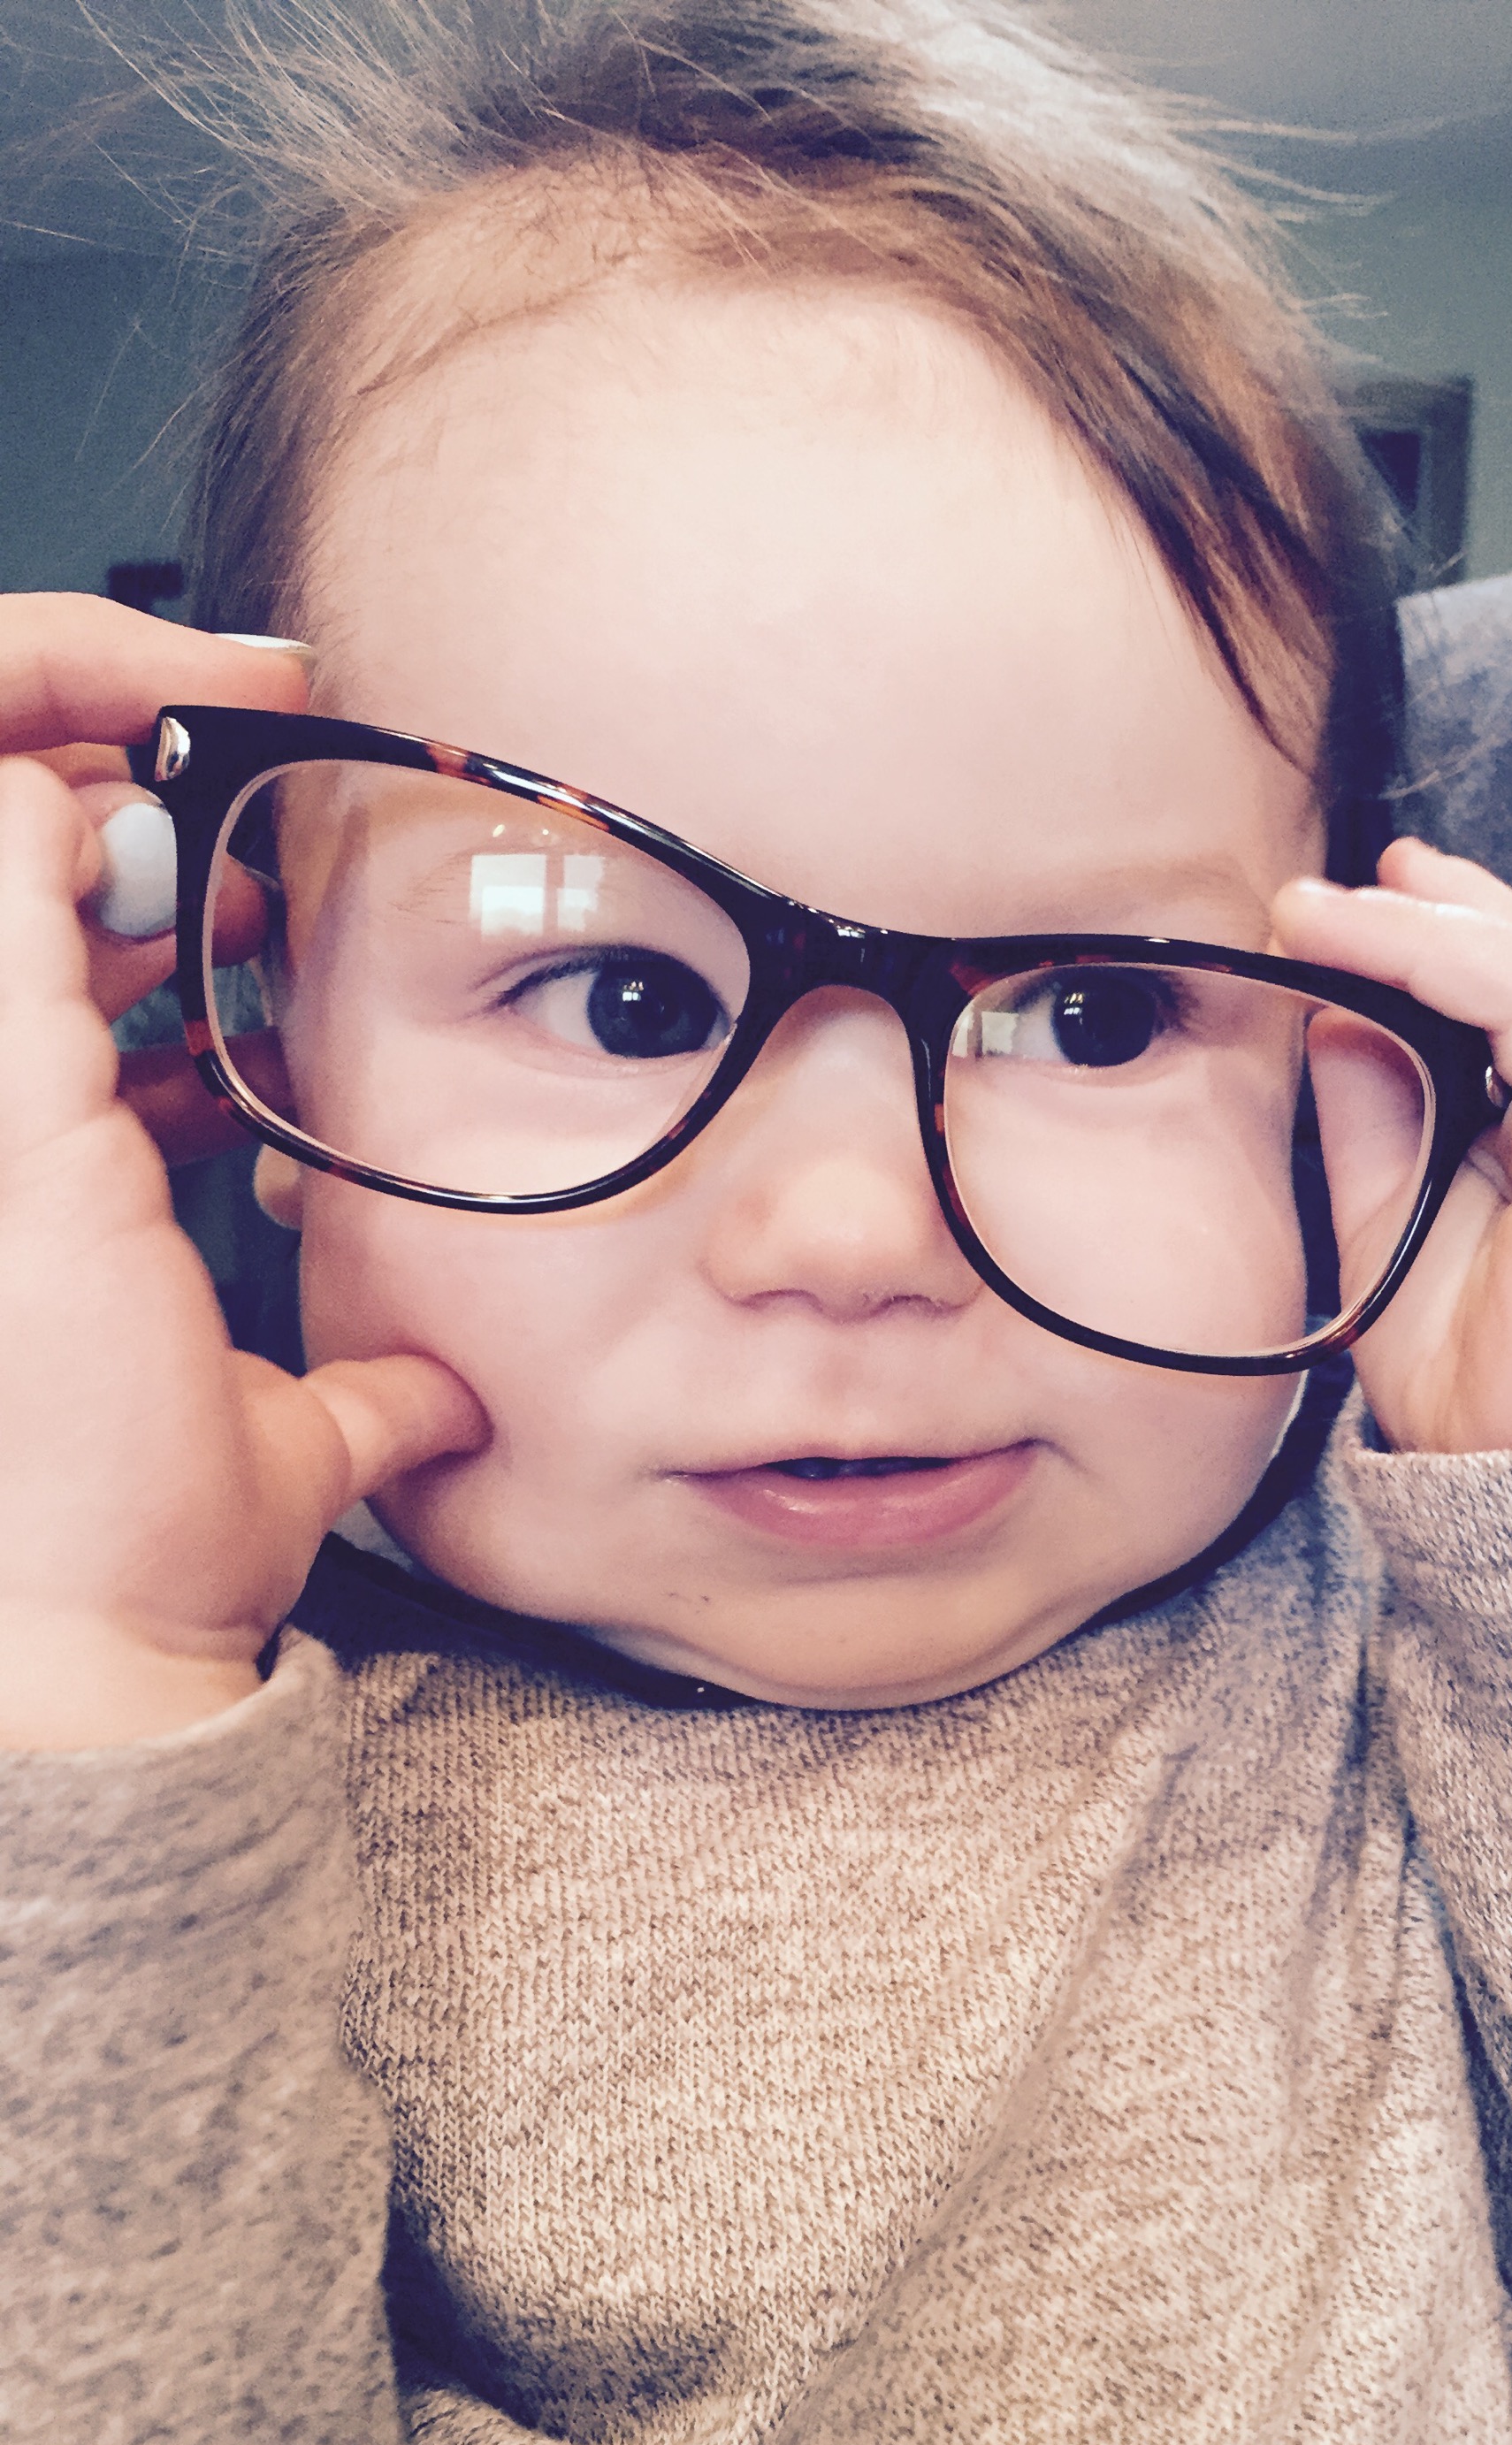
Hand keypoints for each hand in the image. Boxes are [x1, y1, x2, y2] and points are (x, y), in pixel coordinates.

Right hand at [0, 595, 486, 1745]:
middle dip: (110, 762)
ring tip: (237, 724)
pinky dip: (83, 752)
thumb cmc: (139, 1546)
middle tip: (247, 734)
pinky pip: (7, 825)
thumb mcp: (279, 1437)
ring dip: (112, 739)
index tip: (255, 873)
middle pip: (1, 853)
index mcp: (23, 1157)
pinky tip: (196, 723)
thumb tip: (442, 1403)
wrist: (90, 1628)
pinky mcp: (7, 1081)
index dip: (117, 867)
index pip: (37, 949)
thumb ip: (355, 1400)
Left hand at [1274, 790, 1511, 1454]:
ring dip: (1441, 936)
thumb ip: (1370, 1114)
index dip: (1405, 929)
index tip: (1315, 904)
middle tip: (1305, 902)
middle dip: (1402, 924)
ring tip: (1358, 899)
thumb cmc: (1484, 1378)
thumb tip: (1334, 1005)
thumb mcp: (1384, 1225)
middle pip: (1501, 969)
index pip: (1476, 987)